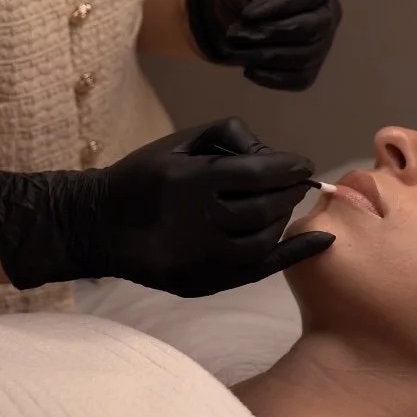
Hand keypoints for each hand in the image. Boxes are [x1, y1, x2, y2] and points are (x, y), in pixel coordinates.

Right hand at [0, 117, 332, 297]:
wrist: (97, 225)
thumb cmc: (142, 176)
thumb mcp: (179, 141)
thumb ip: (228, 135)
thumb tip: (272, 153)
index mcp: (193, 179)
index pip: (259, 173)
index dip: (289, 168)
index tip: (304, 165)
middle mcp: (199, 219)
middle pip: (265, 207)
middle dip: (289, 192)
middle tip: (299, 183)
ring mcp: (201, 256)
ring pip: (263, 238)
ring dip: (284, 219)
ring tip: (285, 206)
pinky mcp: (201, 281)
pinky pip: (257, 270)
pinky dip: (291, 255)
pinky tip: (319, 243)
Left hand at [185, 0, 341, 91]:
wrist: (241, 13)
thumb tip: (258, 5)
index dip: (277, 7)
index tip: (245, 15)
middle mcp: (330, 12)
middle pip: (309, 29)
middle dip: (269, 33)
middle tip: (234, 34)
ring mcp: (324, 42)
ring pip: (303, 57)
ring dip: (265, 57)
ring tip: (234, 52)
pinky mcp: (313, 67)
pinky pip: (299, 78)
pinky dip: (273, 77)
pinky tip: (249, 70)